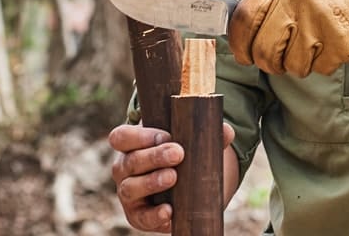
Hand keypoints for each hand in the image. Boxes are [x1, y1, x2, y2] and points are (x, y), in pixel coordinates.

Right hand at [109, 122, 234, 232]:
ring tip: (173, 177)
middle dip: (153, 156)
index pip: (121, 137)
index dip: (140, 136)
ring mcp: (128, 192)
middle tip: (178, 153)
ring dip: (151, 182)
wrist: (183, 188)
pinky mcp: (138, 216)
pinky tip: (169, 211)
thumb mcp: (189, 141)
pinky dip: (154, 215)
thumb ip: (207, 134)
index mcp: (130, 145)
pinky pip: (141, 217)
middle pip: (130, 161)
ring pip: (130, 188)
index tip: (167, 135)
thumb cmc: (181, 156)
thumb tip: (226, 131)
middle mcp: (124, 168)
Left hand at [228, 0, 348, 76]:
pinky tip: (334, 43)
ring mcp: (321, 20)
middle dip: (268, 63)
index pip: (245, 18)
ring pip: (292, 64)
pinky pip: (320, 68)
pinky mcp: (342, 40)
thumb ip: (270, 2)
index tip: (242, 55)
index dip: (238, 43)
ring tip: (315, 45)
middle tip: (277, 62)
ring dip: (300, 63)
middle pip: (264, 49)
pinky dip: (325, 63)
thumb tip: (240, 35)